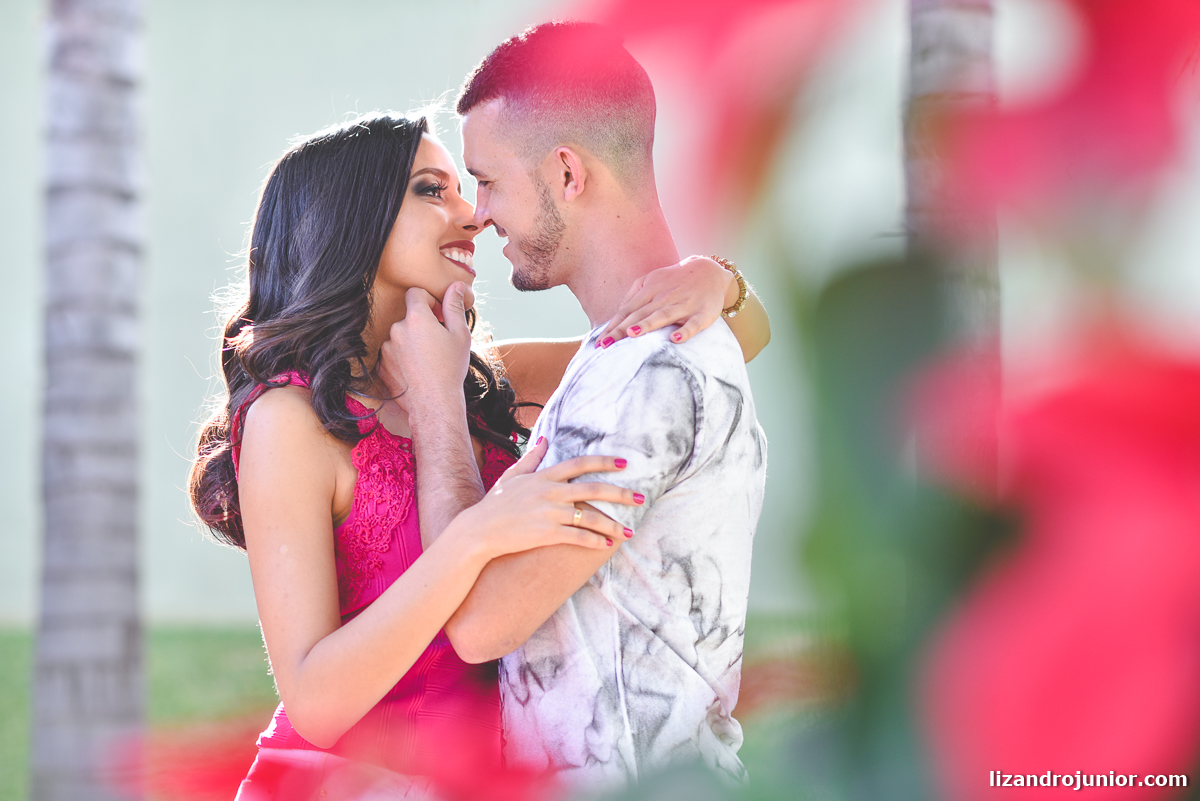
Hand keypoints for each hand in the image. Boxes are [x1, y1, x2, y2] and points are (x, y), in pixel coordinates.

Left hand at [379, 282, 472, 414]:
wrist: (434, 403)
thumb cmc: (450, 369)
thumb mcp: (460, 335)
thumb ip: (454, 306)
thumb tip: (457, 286)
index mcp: (416, 318)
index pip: (415, 293)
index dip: (429, 301)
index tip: (438, 315)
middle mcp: (397, 329)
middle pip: (409, 317)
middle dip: (422, 325)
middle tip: (438, 344)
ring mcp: (386, 348)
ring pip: (400, 337)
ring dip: (411, 343)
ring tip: (428, 361)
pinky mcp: (381, 365)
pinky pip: (392, 354)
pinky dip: (402, 359)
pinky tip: (416, 371)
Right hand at [456, 437, 640, 558]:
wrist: (479, 531)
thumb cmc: (495, 504)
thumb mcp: (512, 476)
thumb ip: (531, 458)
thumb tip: (544, 439)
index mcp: (544, 477)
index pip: (580, 464)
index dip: (604, 462)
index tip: (624, 463)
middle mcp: (550, 492)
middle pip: (593, 489)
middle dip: (620, 493)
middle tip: (640, 497)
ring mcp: (549, 513)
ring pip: (590, 516)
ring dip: (613, 524)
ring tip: (629, 531)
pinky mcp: (547, 534)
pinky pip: (578, 536)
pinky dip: (595, 540)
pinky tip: (607, 544)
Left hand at [596, 255, 733, 347]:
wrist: (710, 271)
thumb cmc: (675, 281)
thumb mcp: (652, 281)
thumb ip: (633, 295)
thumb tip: (617, 314)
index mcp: (650, 291)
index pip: (627, 311)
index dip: (613, 326)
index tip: (599, 342)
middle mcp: (665, 298)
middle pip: (640, 315)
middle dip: (622, 330)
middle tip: (606, 345)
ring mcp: (684, 305)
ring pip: (663, 316)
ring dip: (648, 324)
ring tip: (632, 334)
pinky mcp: (703, 313)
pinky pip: (693, 324)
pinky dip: (685, 331)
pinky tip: (675, 338)